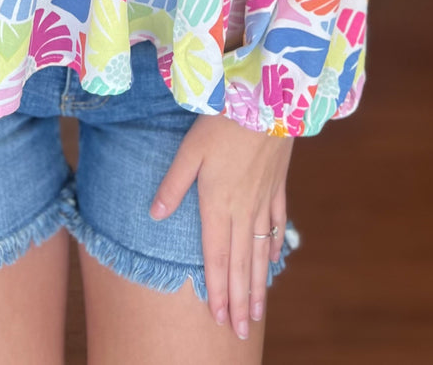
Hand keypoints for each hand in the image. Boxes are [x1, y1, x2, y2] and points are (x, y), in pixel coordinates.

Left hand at [149, 114, 292, 339]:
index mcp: (218, 204)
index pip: (217, 257)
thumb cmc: (223, 122)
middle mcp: (244, 210)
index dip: (217, 290)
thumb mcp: (190, 150)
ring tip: (258, 311)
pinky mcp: (277, 186)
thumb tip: (154, 214)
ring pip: (262, 251)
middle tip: (242, 331)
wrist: (268, 102)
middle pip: (242, 264)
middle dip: (240, 301)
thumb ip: (173, 184)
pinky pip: (277, 223)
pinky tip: (275, 260)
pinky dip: (275, 245)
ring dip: (259, 284)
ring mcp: (264, 199)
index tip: (219, 319)